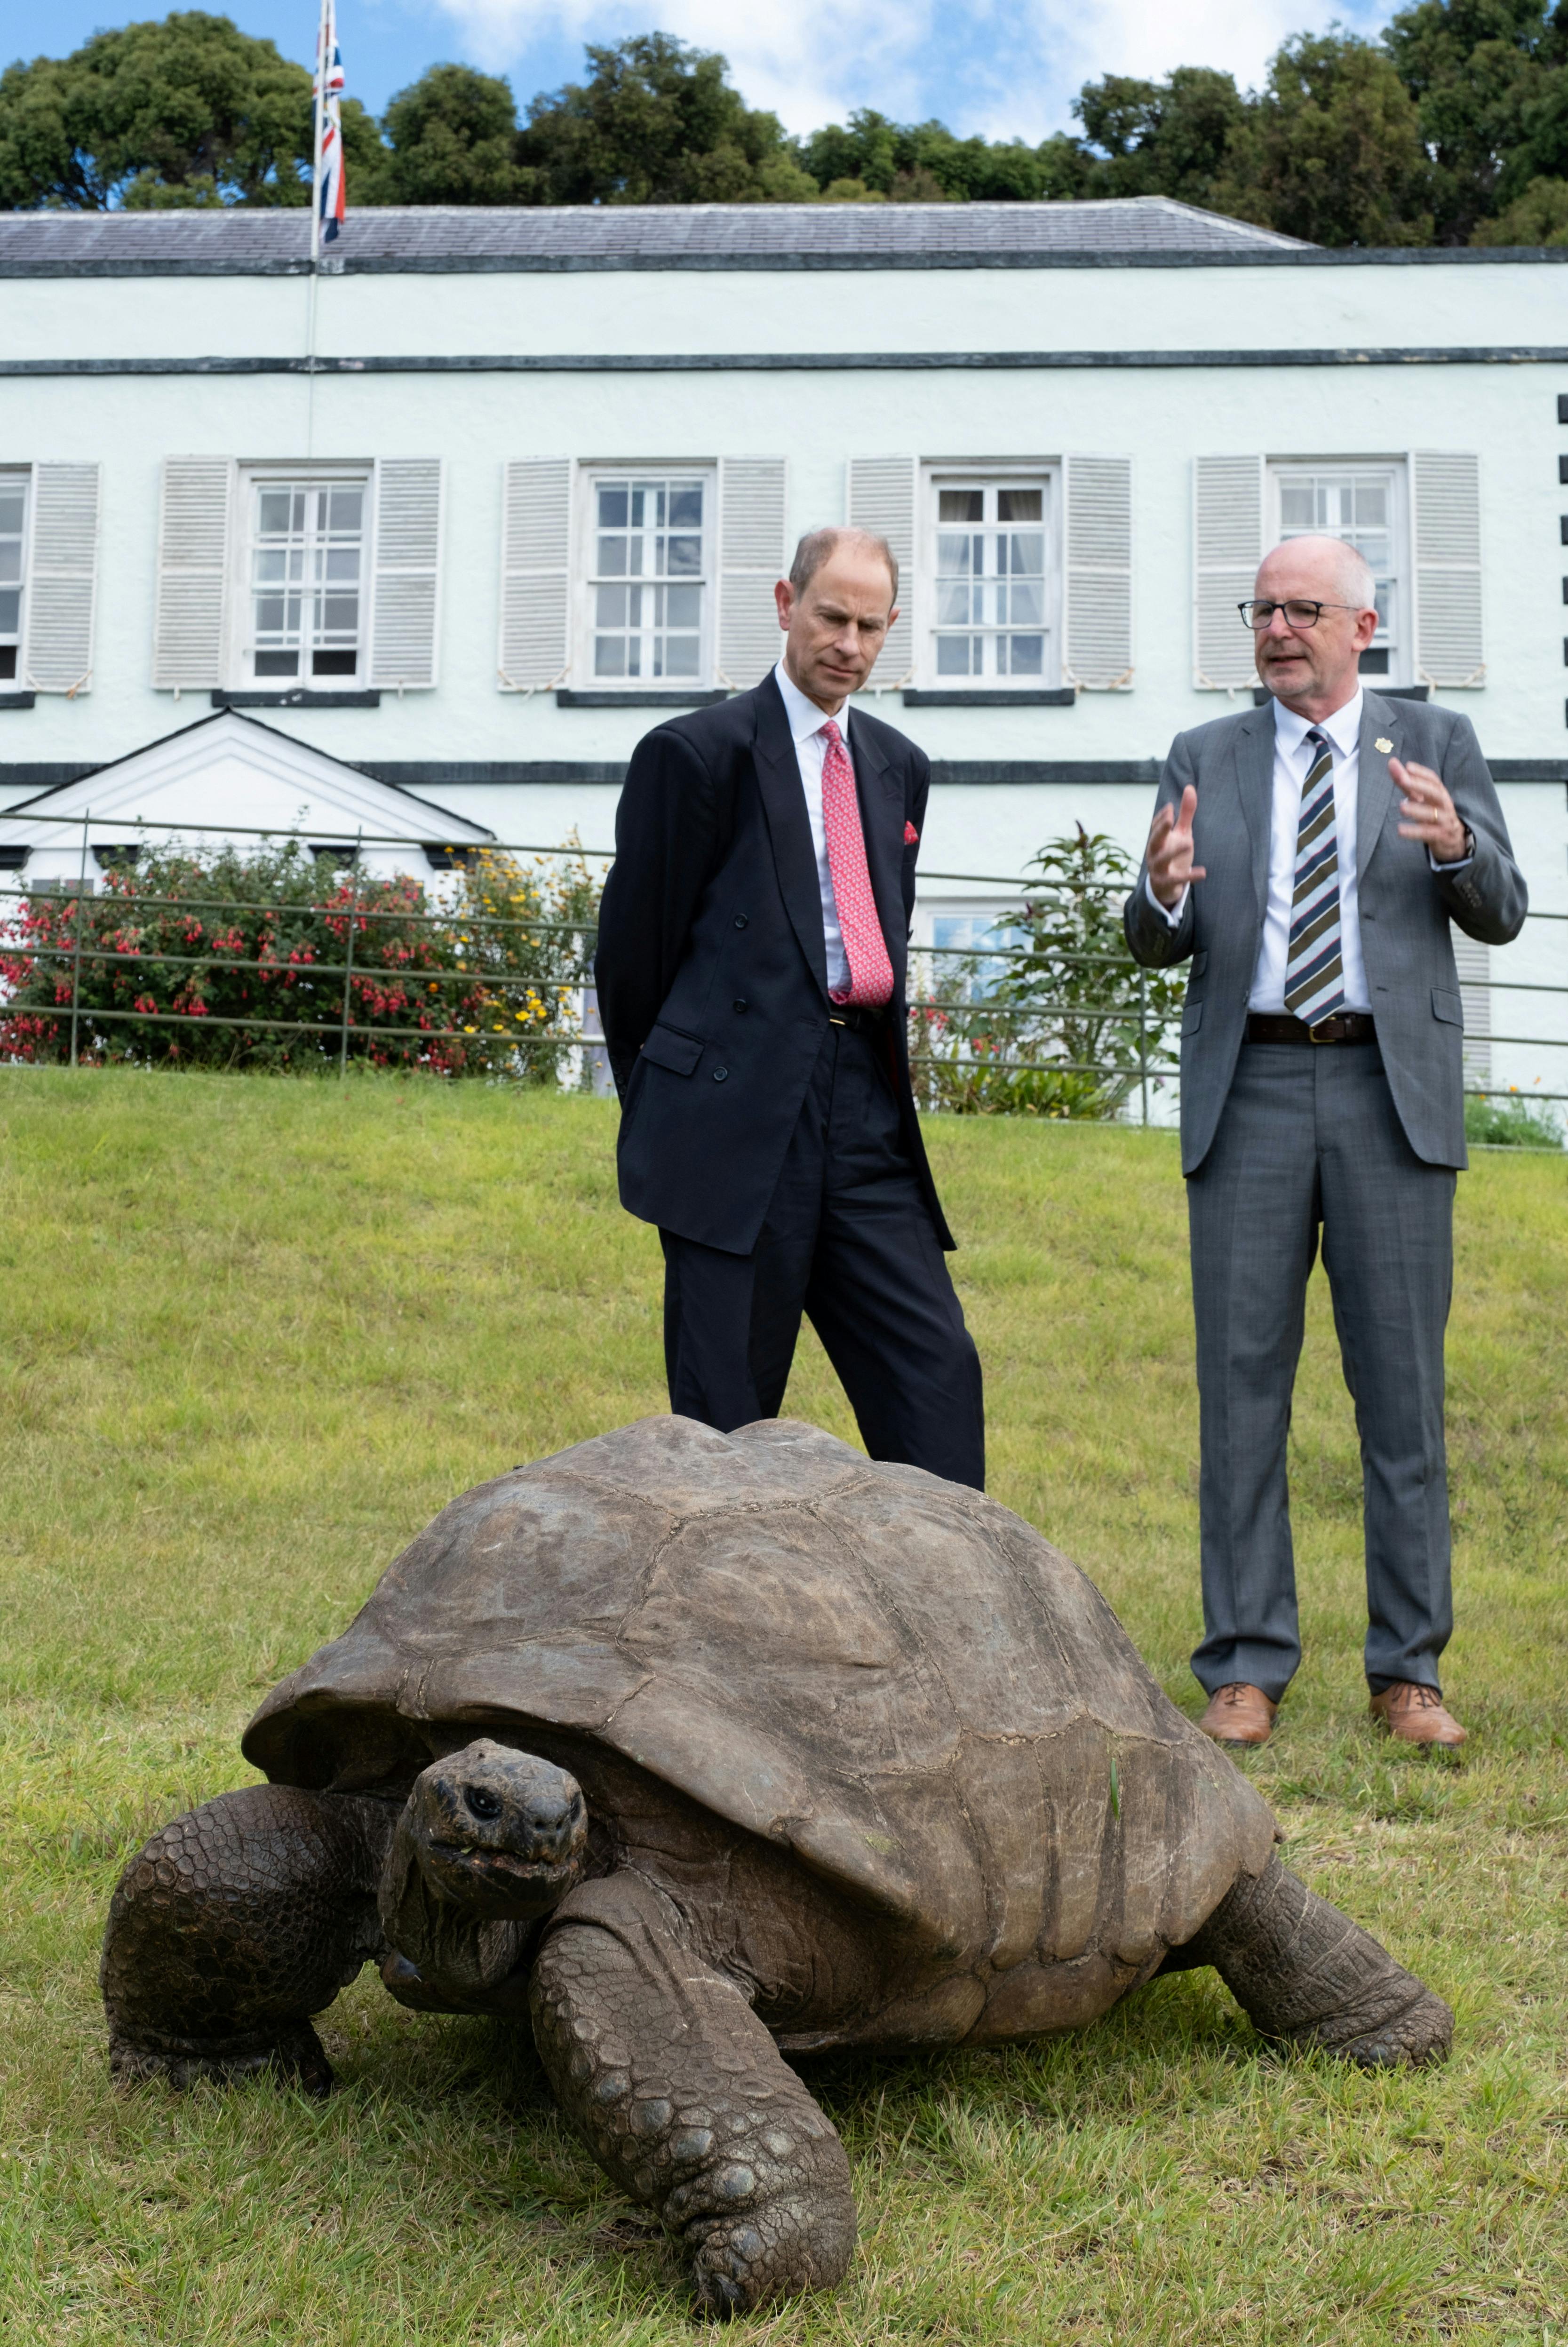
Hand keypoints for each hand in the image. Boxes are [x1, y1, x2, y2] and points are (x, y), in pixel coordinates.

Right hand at [1146, 784, 1205, 907]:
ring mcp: (1158, 868)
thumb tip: (1190, 787)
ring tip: (1188, 842)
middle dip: (1160, 829)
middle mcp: (1154, 852)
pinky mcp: (1166, 882)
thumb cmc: (1173, 854)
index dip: (1161, 818)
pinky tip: (1203, 872)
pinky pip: (1176, 879)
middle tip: (1169, 818)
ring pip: (1162, 859)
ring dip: (1174, 851)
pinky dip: (1189, 876)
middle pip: (1154, 839)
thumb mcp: (1181, 833)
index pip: (1155, 827)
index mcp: (1157, 839)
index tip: (1170, 808)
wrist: (1165, 885)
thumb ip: (1185, 813)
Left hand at [1391, 757, 1467, 862]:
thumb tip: (1391, 762)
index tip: (1407, 766)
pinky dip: (1414, 832)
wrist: (1452, 840)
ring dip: (1417, 809)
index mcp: (1439, 794)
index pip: (1433, 780)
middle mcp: (1444, 805)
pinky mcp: (1441, 836)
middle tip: (1403, 780)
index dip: (1422, 772)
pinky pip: (1428, 833)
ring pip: (1433, 814)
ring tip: (1401, 806)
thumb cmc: (1433, 814)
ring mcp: (1444, 821)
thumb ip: (1405, 783)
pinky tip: (1400, 830)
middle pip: (1435, 793)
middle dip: (1420, 785)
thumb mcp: (1420, 798)